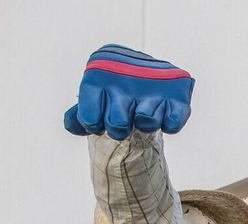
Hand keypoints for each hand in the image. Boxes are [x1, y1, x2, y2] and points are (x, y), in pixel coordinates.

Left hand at [63, 45, 193, 138]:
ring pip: (146, 121)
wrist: (142, 71)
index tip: (97, 122)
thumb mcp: (93, 98)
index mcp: (99, 76)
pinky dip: (170, 122)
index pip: (90, 116)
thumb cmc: (112, 90)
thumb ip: (80, 114)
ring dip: (145, 123)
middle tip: (123, 118)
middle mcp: (125, 78)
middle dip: (119, 128)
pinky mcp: (176, 94)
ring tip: (143, 112)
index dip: (94, 124)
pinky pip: (174, 120)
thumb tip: (71, 124)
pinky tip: (164, 114)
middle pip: (117, 123)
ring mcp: (152, 86)